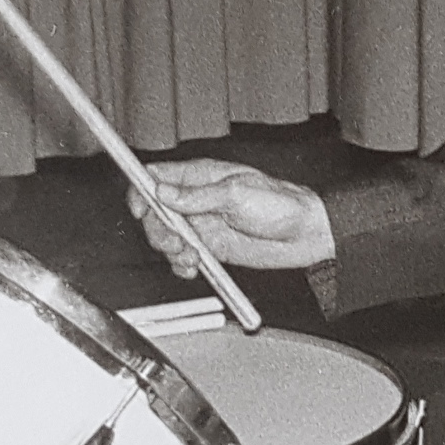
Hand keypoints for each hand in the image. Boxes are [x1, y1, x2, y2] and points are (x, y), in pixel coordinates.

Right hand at [127, 158, 335, 276]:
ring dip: (171, 251)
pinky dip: (182, 265)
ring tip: (191, 256)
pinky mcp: (210, 248)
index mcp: (200, 177)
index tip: (141, 209)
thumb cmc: (279, 204)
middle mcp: (196, 200)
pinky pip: (183, 257)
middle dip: (158, 230)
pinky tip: (194, 267)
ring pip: (166, 237)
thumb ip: (197, 196)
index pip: (157, 177)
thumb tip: (162, 192)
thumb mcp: (236, 194)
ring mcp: (202, 225)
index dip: (142, 191)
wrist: (303, 234)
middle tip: (176, 242)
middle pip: (155, 212)